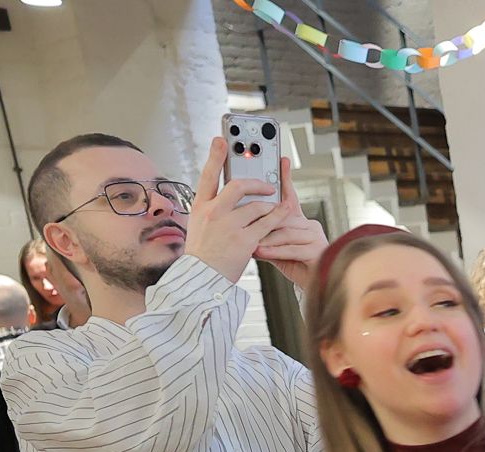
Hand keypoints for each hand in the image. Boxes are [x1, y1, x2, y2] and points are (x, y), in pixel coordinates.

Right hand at [187, 132, 284, 284]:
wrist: (202, 279)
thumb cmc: (203, 252)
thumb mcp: (200, 225)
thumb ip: (213, 208)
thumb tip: (229, 194)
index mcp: (200, 207)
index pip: (207, 175)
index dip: (216, 156)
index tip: (223, 139)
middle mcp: (213, 213)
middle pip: (237, 185)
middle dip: (255, 182)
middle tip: (267, 183)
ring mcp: (229, 226)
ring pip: (256, 205)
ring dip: (269, 204)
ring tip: (276, 205)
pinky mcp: (245, 240)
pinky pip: (267, 223)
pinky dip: (277, 216)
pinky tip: (284, 212)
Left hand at [251, 159, 324, 290]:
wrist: (309, 288)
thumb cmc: (290, 265)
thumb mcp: (271, 244)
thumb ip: (260, 231)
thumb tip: (240, 219)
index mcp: (297, 220)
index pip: (289, 195)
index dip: (285, 177)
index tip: (281, 159)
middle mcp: (308, 224)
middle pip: (283, 215)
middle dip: (264, 220)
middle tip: (244, 222)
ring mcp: (315, 236)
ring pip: (286, 231)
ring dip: (267, 239)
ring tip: (251, 245)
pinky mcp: (318, 251)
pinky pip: (293, 247)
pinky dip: (276, 250)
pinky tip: (263, 252)